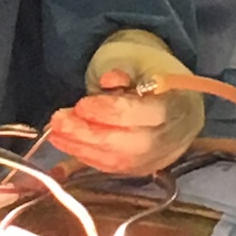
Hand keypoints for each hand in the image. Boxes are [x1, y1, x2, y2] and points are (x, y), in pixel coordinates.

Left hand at [45, 30, 204, 175]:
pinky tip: (67, 144)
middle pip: (125, 144)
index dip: (107, 111)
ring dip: (81, 148)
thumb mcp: (144, 65)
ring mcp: (154, 160)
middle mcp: (165, 140)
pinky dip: (87, 157)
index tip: (81, 105)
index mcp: (172, 108)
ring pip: (116, 161)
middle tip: (57, 121)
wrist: (181, 109)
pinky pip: (112, 168)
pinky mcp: (141, 170)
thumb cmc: (156, 81)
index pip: (138, 115)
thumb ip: (126, 71)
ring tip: (55, 134)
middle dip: (87, 135)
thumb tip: (108, 79)